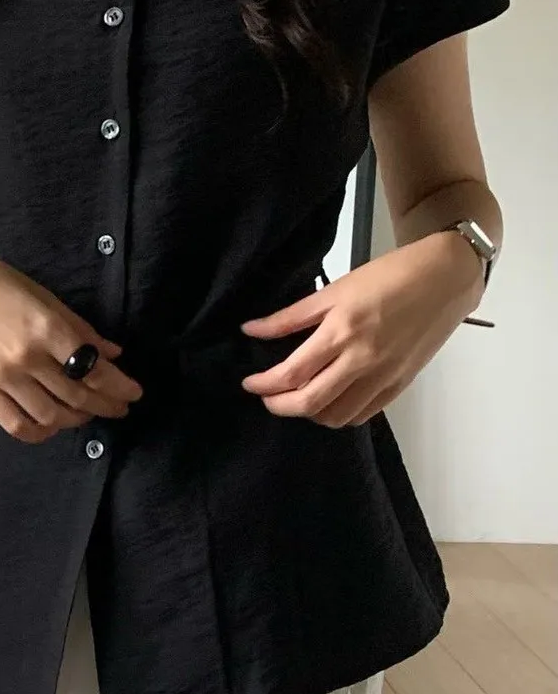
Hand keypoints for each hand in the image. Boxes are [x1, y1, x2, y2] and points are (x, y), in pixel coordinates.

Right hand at [0, 239, 142, 442]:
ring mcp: (3, 377)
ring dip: (77, 419)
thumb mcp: (44, 296)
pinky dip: (40, 432)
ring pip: (51, 416)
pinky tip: (52, 426)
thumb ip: (79, 328)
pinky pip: (17, 424)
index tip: (134, 394)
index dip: (120, 386)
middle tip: (119, 408)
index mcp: (46, 328)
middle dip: (106, 405)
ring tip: (87, 413)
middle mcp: (27, 358)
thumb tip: (112, 354)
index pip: (94, 369)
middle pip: (77, 395)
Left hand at [239, 232, 483, 427]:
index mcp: (342, 331)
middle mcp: (361, 360)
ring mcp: (383, 377)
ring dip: (309, 413)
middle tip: (267, 397)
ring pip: (336, 416)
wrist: (445, 279)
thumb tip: (251, 330)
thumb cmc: (389, 276)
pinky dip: (339, 415)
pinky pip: (362, 415)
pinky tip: (329, 399)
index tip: (249, 384)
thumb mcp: (336, 289)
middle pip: (310, 403)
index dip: (264, 384)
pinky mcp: (399, 386)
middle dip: (279, 406)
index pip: (292, 373)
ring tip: (298, 397)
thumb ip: (292, 316)